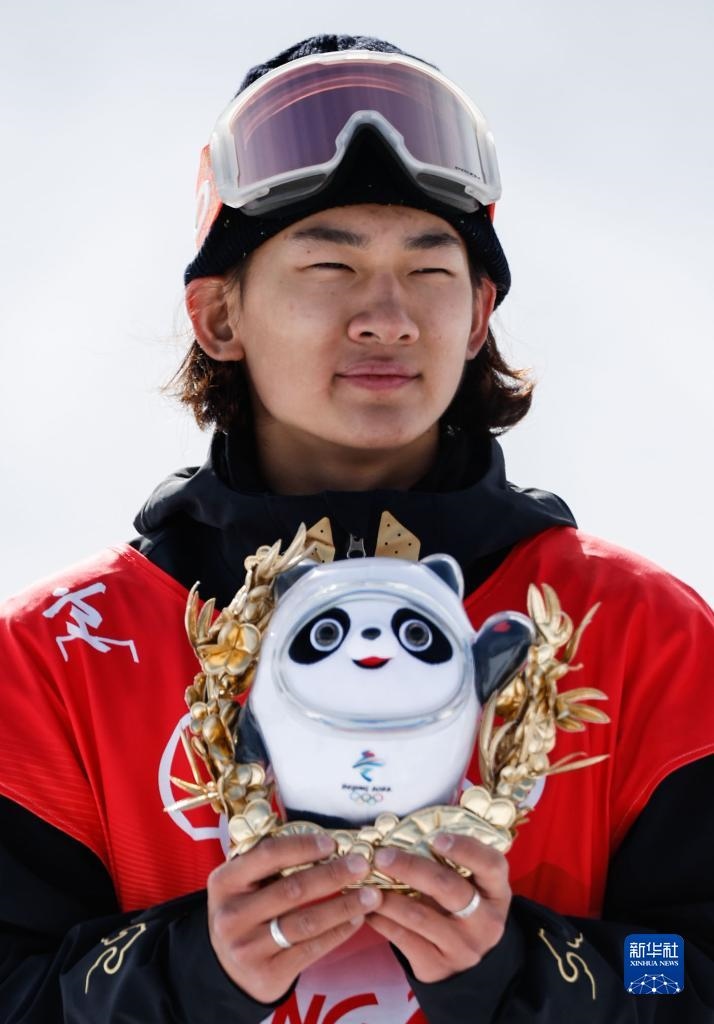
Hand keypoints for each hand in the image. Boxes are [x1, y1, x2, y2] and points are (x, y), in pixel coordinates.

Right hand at [207, 833, 382, 1002]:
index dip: (303, 846)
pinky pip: (311, 949)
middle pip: (292, 889)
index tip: (332, 843)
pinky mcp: (266, 973)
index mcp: (225, 882)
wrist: (228, 970)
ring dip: (344, 906)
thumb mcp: (242, 883)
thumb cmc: (246, 911)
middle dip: (333, 875)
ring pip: (306, 922)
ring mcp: (247, 947)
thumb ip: (269, 863)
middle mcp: (231, 915)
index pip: (268, 855)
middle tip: (362, 866)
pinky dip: (338, 933)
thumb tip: (326, 844)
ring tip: (371, 896)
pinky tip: (356, 920)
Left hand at [366, 833, 510, 982]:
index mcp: (496, 893)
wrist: (471, 968)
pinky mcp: (438, 966)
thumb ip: (452, 865)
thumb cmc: (465, 911)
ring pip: (419, 916)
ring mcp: (462, 947)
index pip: (491, 865)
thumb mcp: (474, 889)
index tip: (436, 837)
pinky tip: (368, 909)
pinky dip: (381, 921)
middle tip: (383, 856)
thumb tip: (404, 837)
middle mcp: (485, 921)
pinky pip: (403, 939)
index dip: (465, 849)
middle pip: (448, 888)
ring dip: (387, 897)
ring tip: (365, 883)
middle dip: (410, 867)